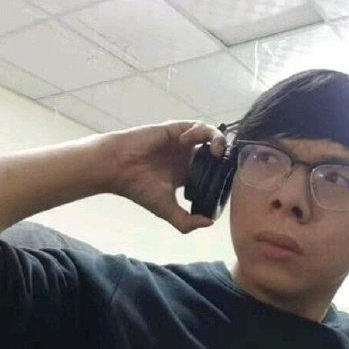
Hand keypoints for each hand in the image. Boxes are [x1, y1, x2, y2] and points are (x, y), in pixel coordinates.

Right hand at [106, 120, 226, 233]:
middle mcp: (187, 156)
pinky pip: (196, 125)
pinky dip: (199, 131)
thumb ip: (186, 221)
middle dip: (227, 155)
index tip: (231, 179)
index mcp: (187, 173)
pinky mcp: (176, 129)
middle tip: (228, 163)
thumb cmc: (138, 188)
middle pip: (217, 151)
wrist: (117, 168)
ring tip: (216, 151)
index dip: (224, 173)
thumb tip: (210, 223)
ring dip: (217, 140)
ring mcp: (182, 142)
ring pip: (210, 135)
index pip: (214, 170)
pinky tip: (188, 142)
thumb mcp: (165, 209)